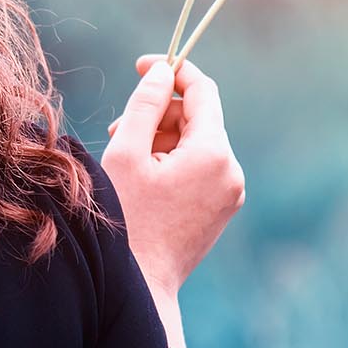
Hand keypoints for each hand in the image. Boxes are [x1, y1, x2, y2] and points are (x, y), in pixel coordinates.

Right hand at [100, 55, 245, 297]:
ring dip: (161, 137)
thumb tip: (161, 71)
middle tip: (116, 128)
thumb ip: (144, 105)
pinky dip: (172, 159)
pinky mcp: (223, 205)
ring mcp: (231, 190)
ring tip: (126, 156)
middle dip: (158, 113)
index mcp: (212, 154)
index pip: (201, 91)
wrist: (142, 283)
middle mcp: (231, 170)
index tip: (142, 64)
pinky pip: (200, 165)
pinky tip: (143, 174)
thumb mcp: (126, 152)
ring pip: (196, 141)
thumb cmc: (126, 218)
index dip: (172, 71)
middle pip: (197, 117)